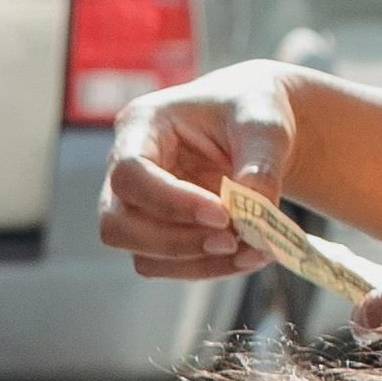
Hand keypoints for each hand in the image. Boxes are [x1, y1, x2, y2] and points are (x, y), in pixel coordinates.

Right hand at [99, 60, 295, 278]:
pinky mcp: (159, 236)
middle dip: (174, 243)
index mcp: (140, 125)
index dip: (171, 202)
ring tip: (253, 250)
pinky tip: (249, 254)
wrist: (256, 130)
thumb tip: (255, 217)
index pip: (131, 174)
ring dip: (198, 263)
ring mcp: (138, 208)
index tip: (223, 214)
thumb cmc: (251, 111)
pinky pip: (172, 269)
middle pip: (117, 225)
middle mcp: (126, 169)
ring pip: (144, 257)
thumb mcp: (264, 125)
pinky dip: (211, 269)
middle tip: (231, 240)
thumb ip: (260, 165)